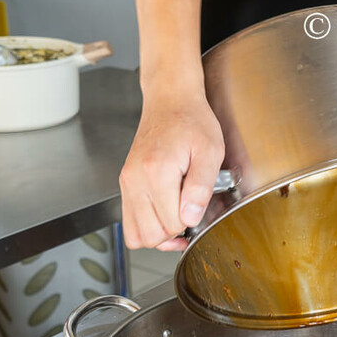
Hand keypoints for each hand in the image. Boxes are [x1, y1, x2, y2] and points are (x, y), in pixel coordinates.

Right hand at [119, 95, 224, 250]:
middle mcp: (135, 179)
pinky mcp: (125, 183)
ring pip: (136, 235)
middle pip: (150, 236)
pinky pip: (130, 222)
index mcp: (156, 172)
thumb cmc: (192, 122)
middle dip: (174, 234)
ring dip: (159, 235)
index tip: (200, 208)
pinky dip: (147, 226)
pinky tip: (165, 215)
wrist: (170, 101)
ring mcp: (127, 182)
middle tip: (190, 216)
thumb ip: (201, 187)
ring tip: (178, 220)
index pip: (171, 224)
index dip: (191, 223)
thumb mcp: (210, 152)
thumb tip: (190, 219)